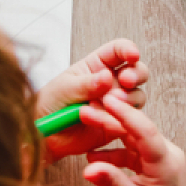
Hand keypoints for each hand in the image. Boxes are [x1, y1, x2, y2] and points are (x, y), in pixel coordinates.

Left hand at [36, 38, 148, 161]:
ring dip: (127, 100)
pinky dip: (120, 120)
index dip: (128, 49)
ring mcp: (117, 102)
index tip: (133, 55)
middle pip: (138, 71)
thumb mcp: (64, 89)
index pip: (118, 50)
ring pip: (137, 96)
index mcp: (97, 65)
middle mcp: (111, 82)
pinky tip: (103, 122)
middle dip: (136, 74)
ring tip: (105, 106)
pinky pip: (129, 120)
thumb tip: (107, 76)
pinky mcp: (118, 122)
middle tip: (126, 81)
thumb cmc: (51, 103)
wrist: (47, 135)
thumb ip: (86, 84)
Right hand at [83, 94, 185, 185]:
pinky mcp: (157, 163)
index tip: (107, 100)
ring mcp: (164, 158)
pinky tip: (96, 156)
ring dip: (110, 135)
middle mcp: (168, 155)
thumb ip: (111, 183)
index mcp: (166, 164)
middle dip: (110, 120)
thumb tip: (87, 170)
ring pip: (133, 138)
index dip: (126, 114)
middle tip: (85, 110)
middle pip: (136, 130)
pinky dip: (116, 151)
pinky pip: (134, 150)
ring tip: (86, 129)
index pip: (146, 131)